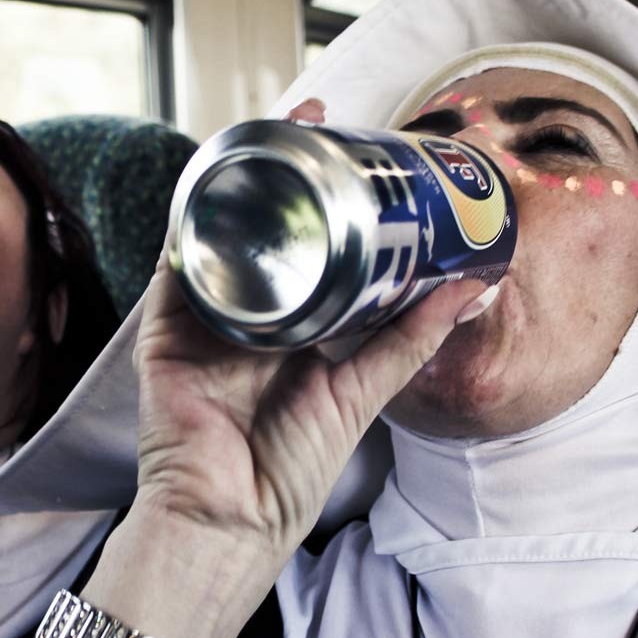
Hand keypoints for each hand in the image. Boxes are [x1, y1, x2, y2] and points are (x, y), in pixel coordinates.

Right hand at [129, 92, 490, 585]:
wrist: (230, 518)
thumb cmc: (289, 471)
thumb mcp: (362, 392)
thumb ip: (410, 339)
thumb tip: (472, 286)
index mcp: (292, 329)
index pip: (313, 248)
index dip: (335, 200)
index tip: (365, 155)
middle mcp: (247, 314)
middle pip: (265, 225)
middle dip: (288, 170)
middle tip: (322, 119)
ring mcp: (203, 315)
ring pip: (221, 228)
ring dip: (244, 175)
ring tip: (279, 129)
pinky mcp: (165, 326)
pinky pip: (177, 259)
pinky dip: (197, 216)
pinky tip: (222, 177)